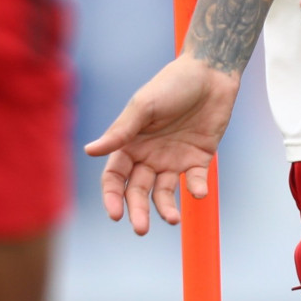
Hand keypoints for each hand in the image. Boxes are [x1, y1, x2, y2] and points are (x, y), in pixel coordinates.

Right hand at [84, 57, 239, 233]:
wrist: (211, 71)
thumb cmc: (173, 83)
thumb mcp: (145, 104)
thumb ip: (121, 130)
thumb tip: (89, 151)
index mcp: (130, 143)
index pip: (115, 177)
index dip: (113, 196)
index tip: (115, 213)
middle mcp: (149, 155)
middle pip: (138, 191)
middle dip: (137, 211)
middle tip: (141, 229)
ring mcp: (174, 158)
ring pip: (165, 192)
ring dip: (166, 208)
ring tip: (171, 219)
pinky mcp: (199, 158)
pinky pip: (195, 180)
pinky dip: (196, 189)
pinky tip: (197, 191)